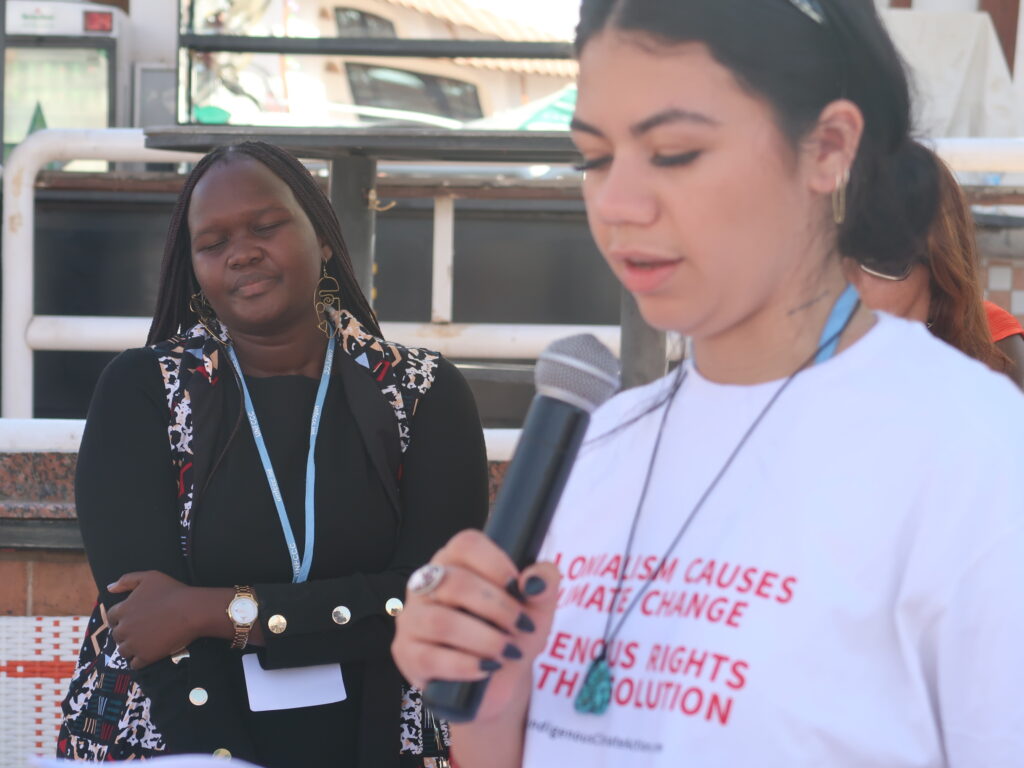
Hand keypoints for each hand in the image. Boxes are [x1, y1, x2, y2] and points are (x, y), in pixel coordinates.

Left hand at [107, 571, 200, 669]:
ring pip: (124, 651)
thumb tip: (110, 588)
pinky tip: (150, 653)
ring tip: (146, 643)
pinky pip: (135, 664)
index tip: (134, 618)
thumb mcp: (150, 577)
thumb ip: (127, 580)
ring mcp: (134, 644)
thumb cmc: (172, 591)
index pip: (112, 617)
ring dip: (132, 648)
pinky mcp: (145, 656)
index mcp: (123, 609)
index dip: (122, 618)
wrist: (192, 611)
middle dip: (127, 633)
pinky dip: (140, 660)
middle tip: (143, 630)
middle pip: (117, 635)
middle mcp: (124, 628)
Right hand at [392, 529, 560, 723]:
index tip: (519, 587)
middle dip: (497, 607)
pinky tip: (487, 669)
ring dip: (485, 639)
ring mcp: (412, 618)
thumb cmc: (512, 633)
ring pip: (441, 622)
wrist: (498, 681)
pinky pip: (430, 657)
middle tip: (523, 626)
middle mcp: (426, 584)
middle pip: (454, 583)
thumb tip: (534, 580)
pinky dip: (466, 665)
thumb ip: (544, 585)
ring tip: (509, 651)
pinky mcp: (407, 653)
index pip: (466, 544)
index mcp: (455, 561)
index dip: (495, 563)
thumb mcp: (537, 608)